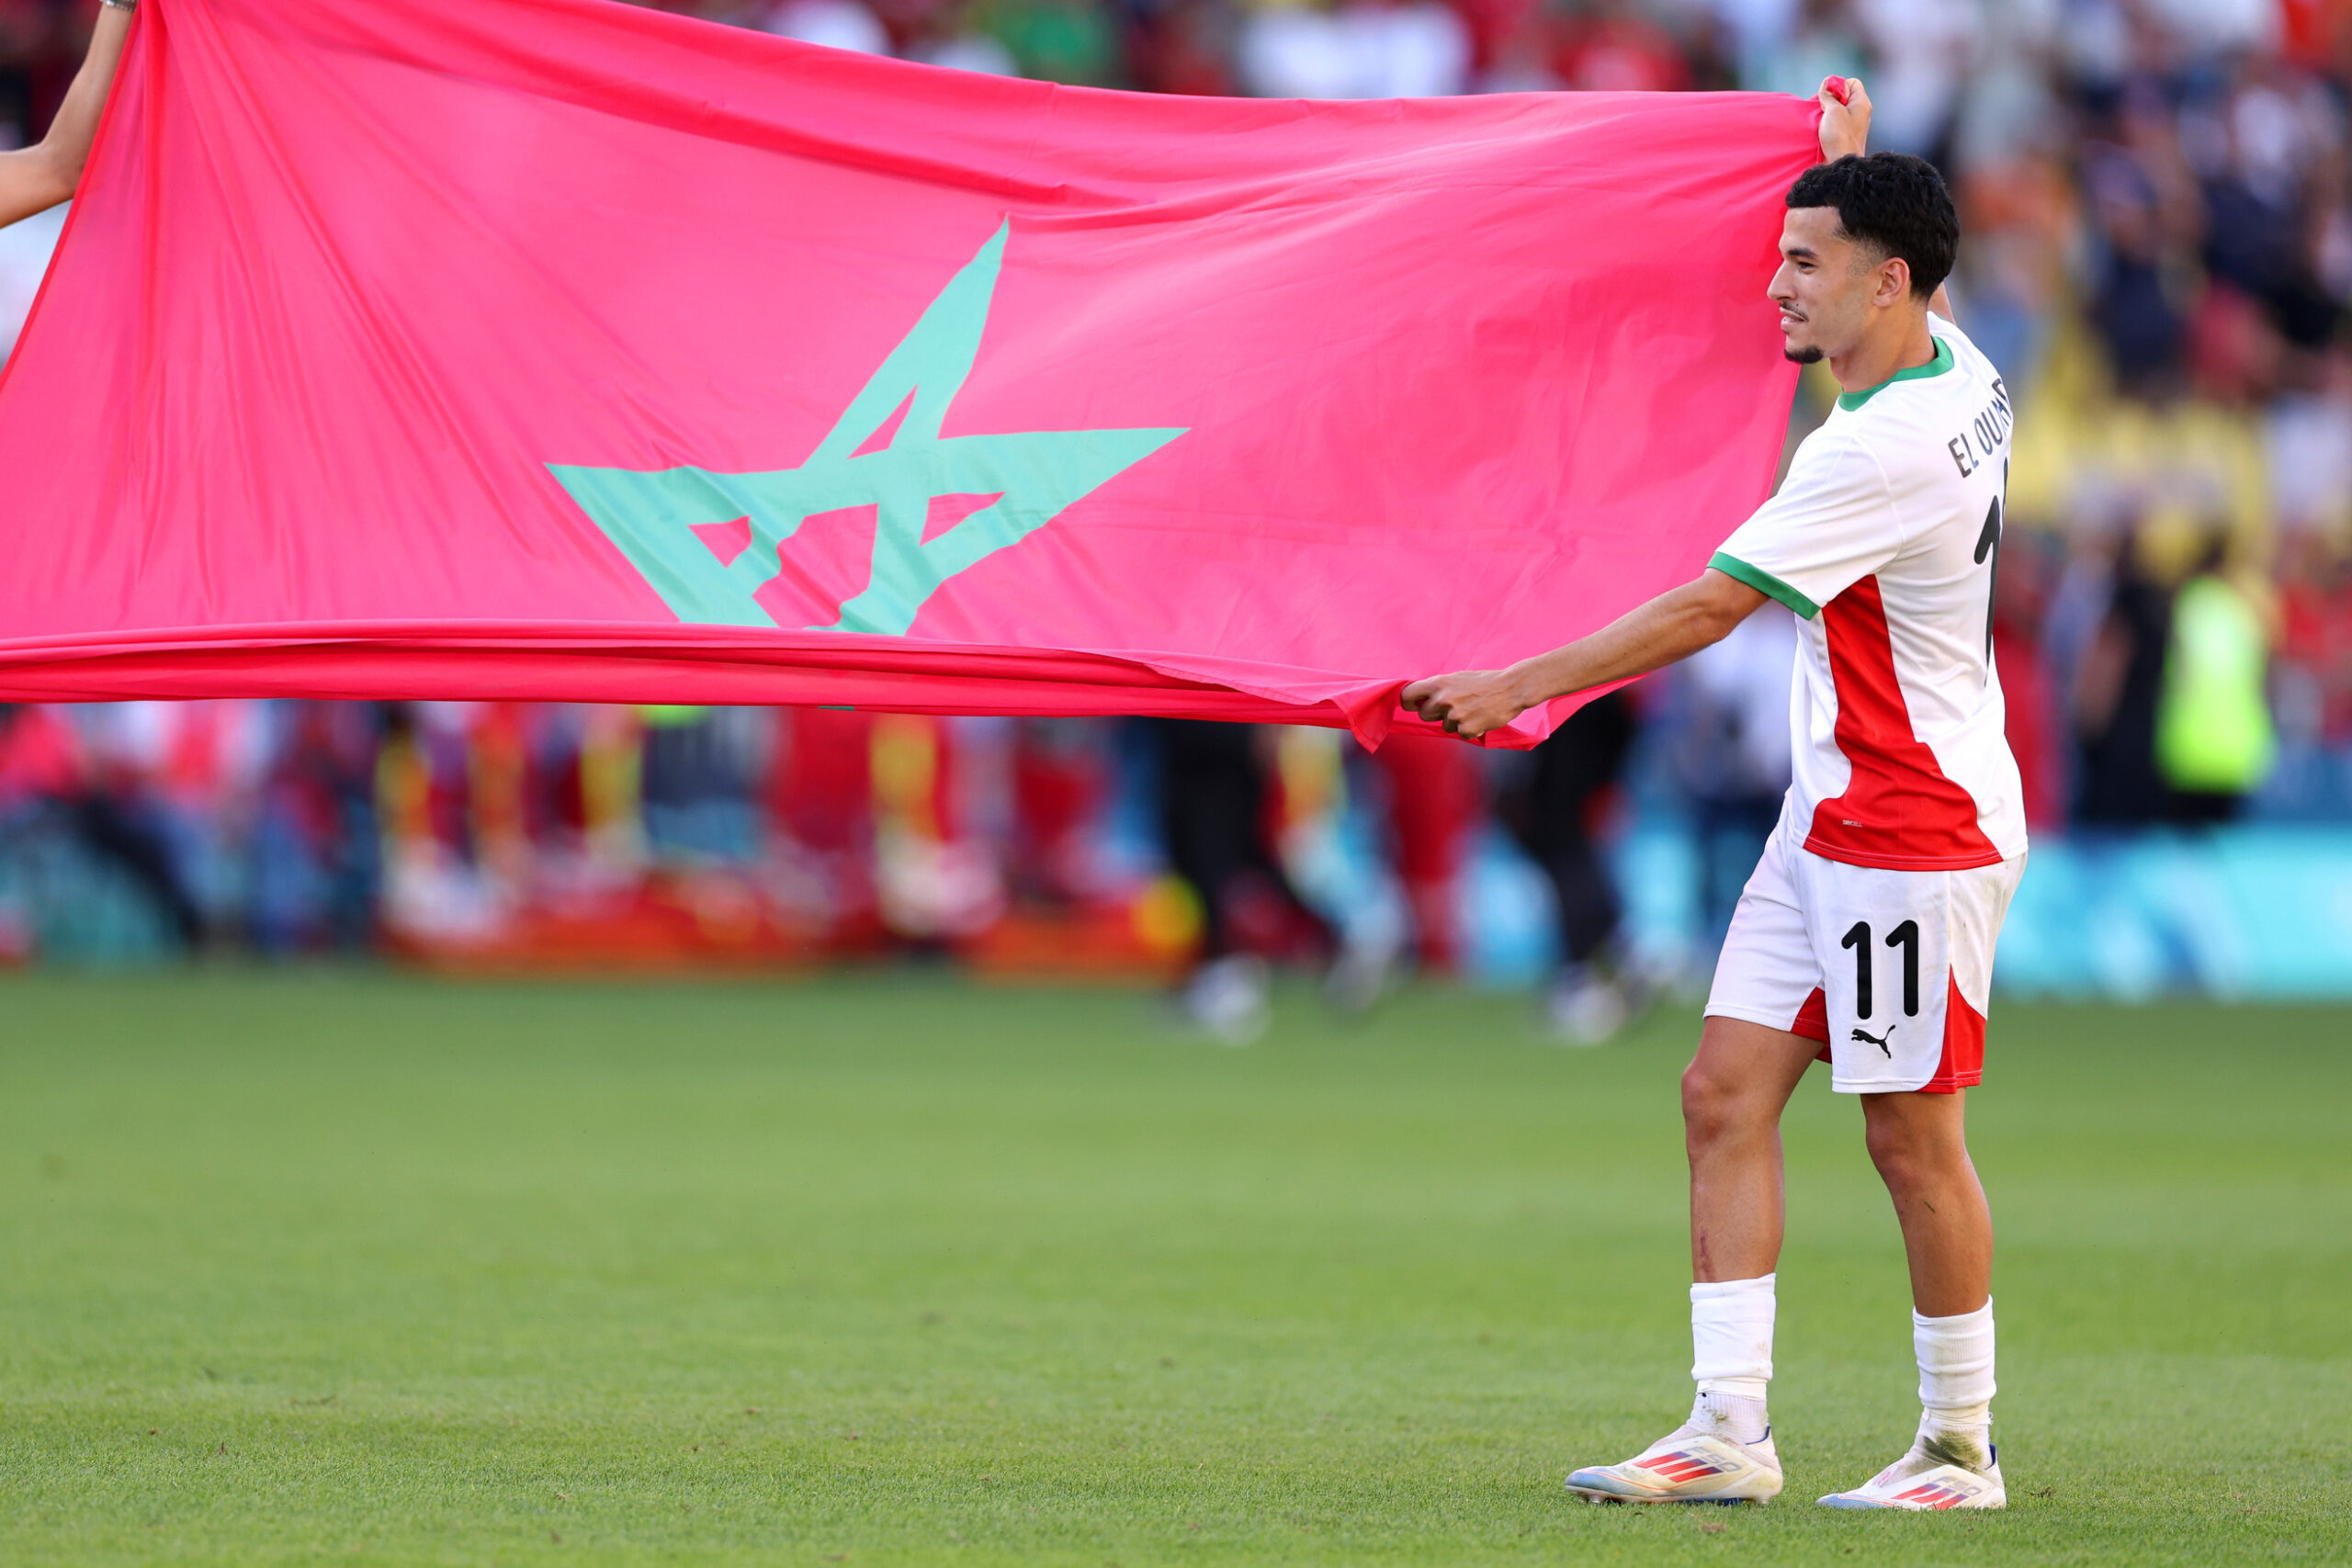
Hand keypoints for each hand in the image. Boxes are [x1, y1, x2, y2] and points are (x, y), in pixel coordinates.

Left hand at [1400, 669, 1526, 739]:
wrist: (1510, 689)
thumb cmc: (1484, 682)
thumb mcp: (1458, 678)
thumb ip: (1438, 688)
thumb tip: (1420, 698)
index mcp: (1439, 684)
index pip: (1408, 695)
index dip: (1408, 702)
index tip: (1412, 706)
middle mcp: (1443, 699)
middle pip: (1424, 715)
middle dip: (1435, 714)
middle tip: (1454, 707)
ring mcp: (1454, 715)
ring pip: (1444, 726)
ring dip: (1455, 722)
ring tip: (1472, 709)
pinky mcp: (1465, 729)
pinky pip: (1460, 733)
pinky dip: (1470, 729)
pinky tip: (1480, 718)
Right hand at [1817, 76, 1869, 161]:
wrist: (1842, 164)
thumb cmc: (1840, 136)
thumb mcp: (1832, 111)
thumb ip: (1829, 95)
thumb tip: (1827, 83)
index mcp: (1862, 103)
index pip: (1852, 83)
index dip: (1839, 86)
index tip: (1831, 99)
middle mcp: (1861, 112)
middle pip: (1845, 96)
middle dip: (1831, 100)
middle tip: (1824, 110)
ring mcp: (1855, 124)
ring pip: (1840, 110)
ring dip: (1828, 113)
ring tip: (1823, 122)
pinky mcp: (1848, 135)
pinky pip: (1838, 122)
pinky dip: (1829, 124)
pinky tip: (1824, 131)